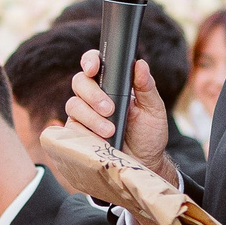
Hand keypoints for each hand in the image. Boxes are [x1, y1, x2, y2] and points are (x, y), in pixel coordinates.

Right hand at [66, 50, 176, 186]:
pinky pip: (71, 127)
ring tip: (110, 130)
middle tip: (110, 109)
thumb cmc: (149, 134)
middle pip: (80, 82)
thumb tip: (140, 64)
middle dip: (93, 94)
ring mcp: (84, 114)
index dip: (90, 61)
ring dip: (91, 117)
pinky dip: (85, 131)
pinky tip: (100, 139)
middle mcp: (95, 96)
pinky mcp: (78, 133)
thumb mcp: (153, 109)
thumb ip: (146, 86)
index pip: (95, 64)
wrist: (143, 163)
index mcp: (113, 84)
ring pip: (74, 104)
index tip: (93, 68)